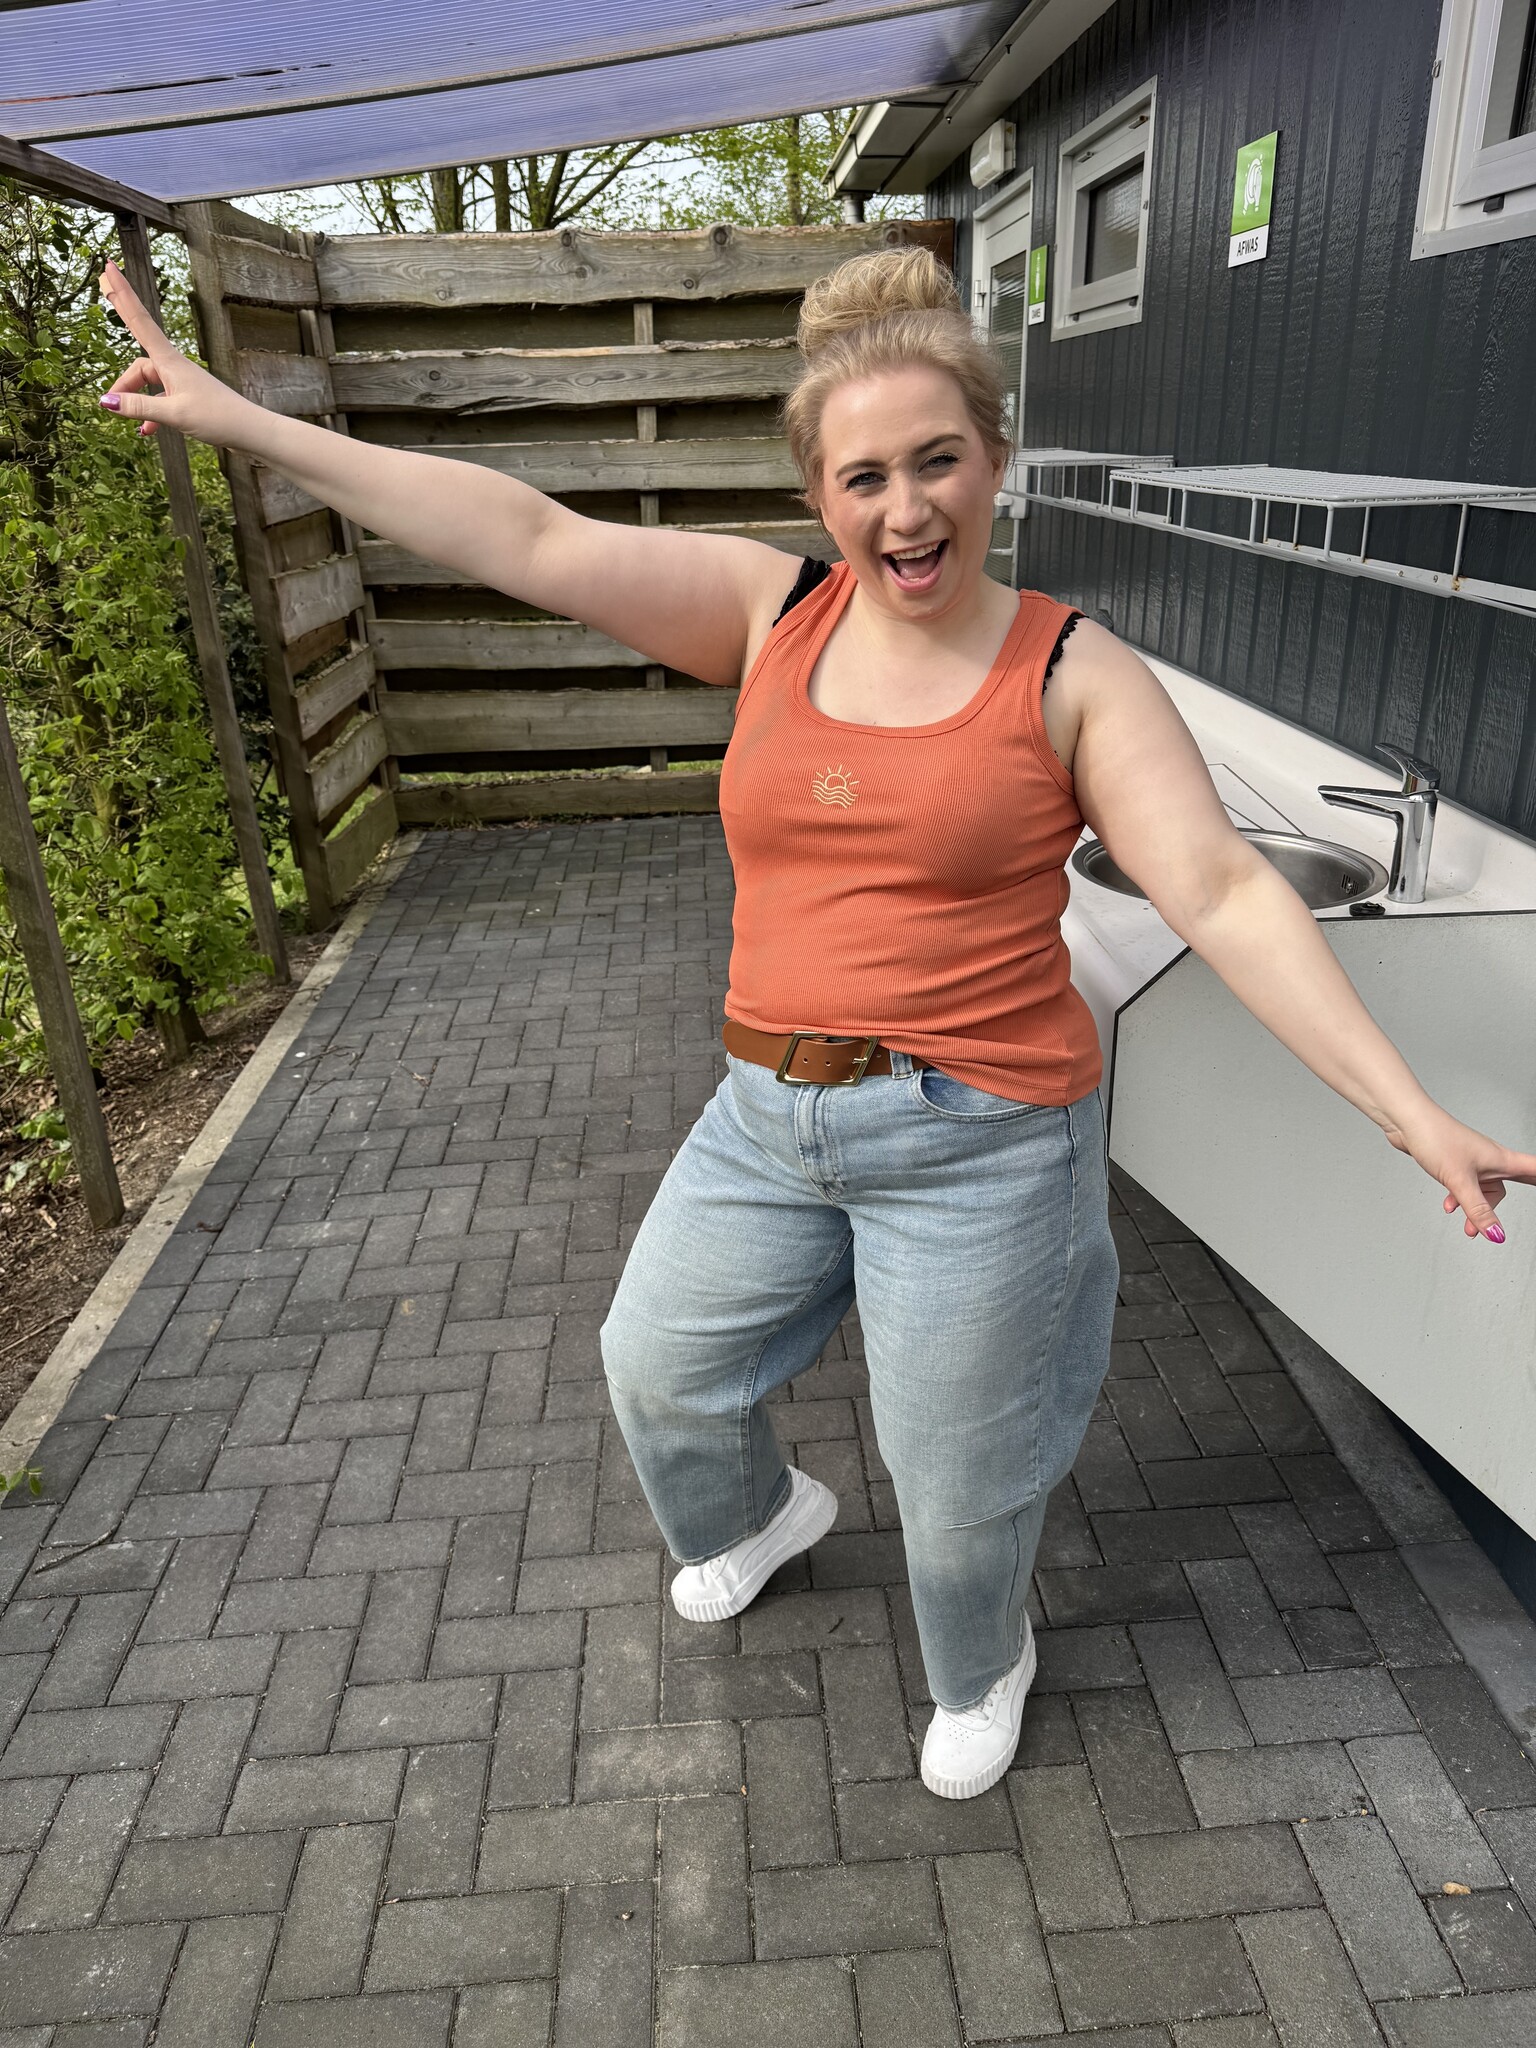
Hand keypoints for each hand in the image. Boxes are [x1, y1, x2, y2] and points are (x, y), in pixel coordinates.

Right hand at [97, 257, 243, 444]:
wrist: (253, 432)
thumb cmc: (219, 418)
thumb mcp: (174, 413)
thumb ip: (139, 407)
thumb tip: (106, 402)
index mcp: (170, 361)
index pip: (139, 320)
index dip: (122, 294)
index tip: (109, 267)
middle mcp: (175, 366)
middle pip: (139, 364)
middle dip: (123, 381)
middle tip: (106, 396)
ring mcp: (183, 382)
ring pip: (149, 384)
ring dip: (136, 401)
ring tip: (128, 421)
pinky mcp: (190, 398)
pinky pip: (162, 401)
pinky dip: (152, 414)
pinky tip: (148, 431)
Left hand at [1383, 1105, 1535, 1242]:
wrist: (1407, 1122)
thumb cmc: (1436, 1137)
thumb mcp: (1460, 1181)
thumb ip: (1478, 1210)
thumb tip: (1496, 1233)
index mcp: (1501, 1160)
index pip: (1535, 1170)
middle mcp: (1491, 1159)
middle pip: (1512, 1183)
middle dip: (1513, 1204)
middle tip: (1522, 1214)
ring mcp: (1473, 1161)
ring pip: (1484, 1190)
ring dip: (1476, 1209)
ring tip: (1468, 1228)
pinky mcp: (1456, 1163)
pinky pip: (1466, 1186)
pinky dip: (1460, 1199)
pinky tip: (1449, 1206)